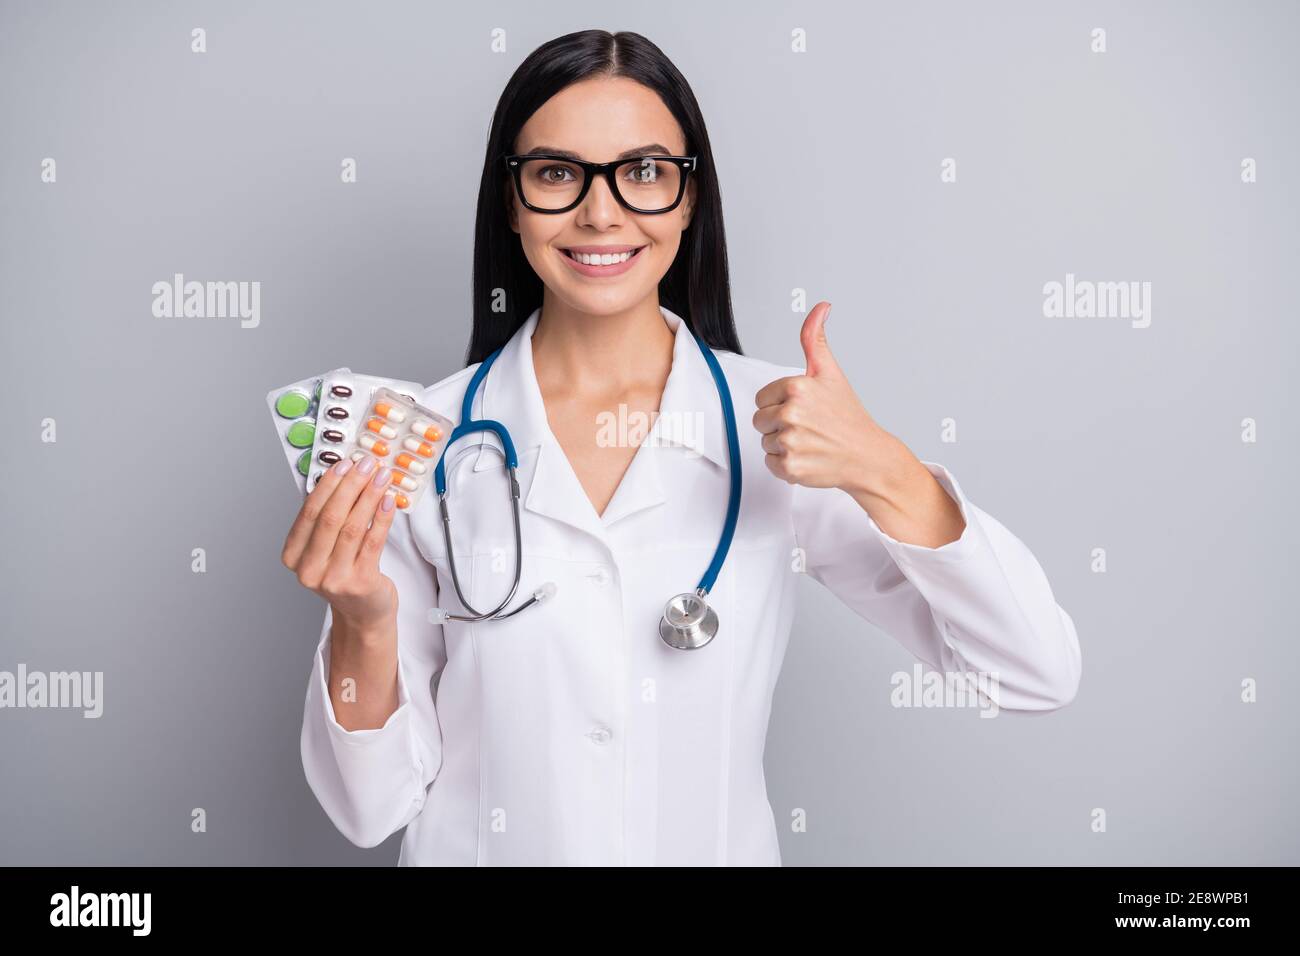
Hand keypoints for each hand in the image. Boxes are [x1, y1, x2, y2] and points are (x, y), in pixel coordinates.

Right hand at [281, 455, 399, 632]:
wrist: (363, 613)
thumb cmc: (344, 574)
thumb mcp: (325, 549)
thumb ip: (327, 518)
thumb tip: (344, 476)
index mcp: (294, 556)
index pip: (309, 512)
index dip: (328, 485)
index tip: (344, 464)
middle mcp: (309, 570)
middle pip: (330, 517)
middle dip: (350, 485)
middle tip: (366, 464)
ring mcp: (334, 579)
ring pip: (352, 527)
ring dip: (369, 496)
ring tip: (381, 477)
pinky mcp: (360, 583)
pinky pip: (373, 541)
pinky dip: (381, 517)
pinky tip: (388, 500)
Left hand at [752, 301, 904, 493]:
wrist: (867, 456)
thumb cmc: (848, 417)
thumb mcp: (830, 373)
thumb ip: (815, 339)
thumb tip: (820, 307)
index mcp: (797, 388)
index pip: (762, 398)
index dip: (780, 404)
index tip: (804, 408)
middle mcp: (792, 414)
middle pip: (760, 420)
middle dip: (779, 424)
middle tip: (808, 426)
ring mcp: (790, 441)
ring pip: (765, 442)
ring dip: (783, 444)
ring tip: (809, 441)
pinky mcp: (790, 466)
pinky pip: (770, 463)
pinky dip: (786, 464)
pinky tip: (807, 456)